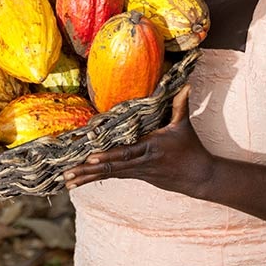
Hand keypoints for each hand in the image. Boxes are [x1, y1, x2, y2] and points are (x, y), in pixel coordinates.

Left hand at [63, 85, 213, 196]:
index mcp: (150, 147)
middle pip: (111, 167)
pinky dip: (94, 178)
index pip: (126, 152)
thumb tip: (184, 83)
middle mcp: (140, 162)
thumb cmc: (191, 148)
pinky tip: (78, 182)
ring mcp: (137, 171)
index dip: (108, 156)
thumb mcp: (184, 125)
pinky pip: (112, 177)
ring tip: (66, 180)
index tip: (90, 157)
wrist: (199, 177)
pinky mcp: (136, 176)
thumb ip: (180, 104)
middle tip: (67, 172)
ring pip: (108, 175)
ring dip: (86, 177)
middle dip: (88, 170)